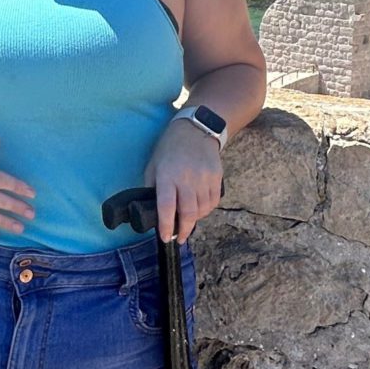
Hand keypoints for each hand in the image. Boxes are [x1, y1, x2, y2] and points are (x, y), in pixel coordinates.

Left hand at [144, 119, 222, 243]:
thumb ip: (152, 188)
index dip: (166, 226)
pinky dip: (206, 210)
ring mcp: (204, 177)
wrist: (195, 130)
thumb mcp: (153, 166)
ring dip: (195, 220)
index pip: (166, 207)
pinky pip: (213, 201)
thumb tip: (154, 211)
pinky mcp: (216, 177)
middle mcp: (187, 178)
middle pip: (188, 213)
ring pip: (202, 209)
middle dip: (183, 230)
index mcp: (167, 176)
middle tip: (180, 238)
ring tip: (188, 220)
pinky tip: (199, 209)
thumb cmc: (169, 149)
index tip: (165, 238)